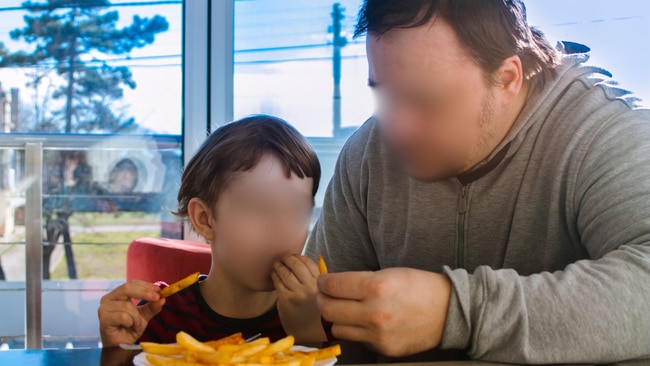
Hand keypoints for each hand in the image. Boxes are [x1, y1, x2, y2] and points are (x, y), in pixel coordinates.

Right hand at [98, 280, 164, 346]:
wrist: (121, 345)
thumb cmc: (130, 328)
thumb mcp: (145, 315)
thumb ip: (152, 306)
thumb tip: (162, 298)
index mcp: (117, 294)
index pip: (132, 283)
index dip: (146, 286)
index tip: (159, 291)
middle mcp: (108, 298)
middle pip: (127, 288)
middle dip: (144, 293)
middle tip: (156, 298)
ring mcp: (103, 308)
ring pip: (127, 305)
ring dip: (137, 317)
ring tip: (136, 325)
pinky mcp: (103, 319)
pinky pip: (122, 316)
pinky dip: (130, 322)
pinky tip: (128, 327)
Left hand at [272, 254, 326, 342]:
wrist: (308, 333)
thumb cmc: (314, 312)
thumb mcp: (321, 294)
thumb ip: (316, 277)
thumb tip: (303, 259)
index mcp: (321, 284)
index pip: (309, 262)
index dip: (299, 257)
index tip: (294, 256)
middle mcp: (311, 288)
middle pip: (296, 264)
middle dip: (287, 258)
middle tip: (283, 257)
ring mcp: (298, 294)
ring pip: (285, 272)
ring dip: (279, 265)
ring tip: (277, 264)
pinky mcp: (286, 300)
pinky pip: (278, 282)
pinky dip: (274, 276)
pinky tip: (274, 274)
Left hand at [317, 268, 450, 356]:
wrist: (448, 311)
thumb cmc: (419, 287)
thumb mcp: (389, 273)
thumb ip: (358, 281)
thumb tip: (331, 285)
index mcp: (376, 286)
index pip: (332, 286)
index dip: (323, 282)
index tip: (323, 281)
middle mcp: (374, 313)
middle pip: (328, 310)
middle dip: (322, 300)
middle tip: (326, 296)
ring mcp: (378, 334)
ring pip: (338, 328)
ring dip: (336, 318)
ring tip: (344, 310)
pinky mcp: (383, 349)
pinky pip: (357, 340)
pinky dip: (356, 330)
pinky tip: (365, 322)